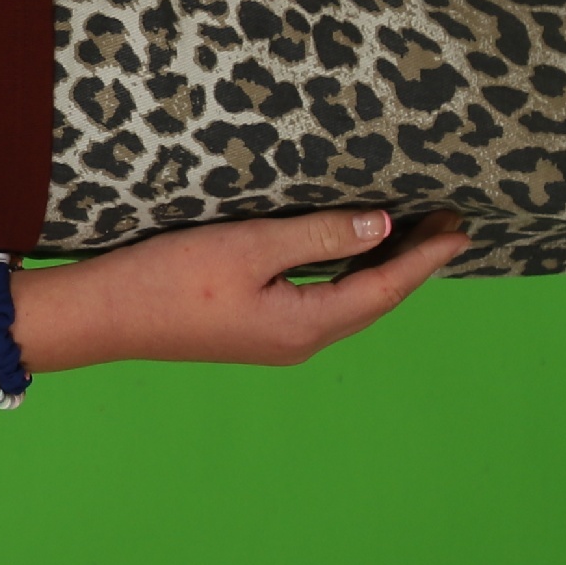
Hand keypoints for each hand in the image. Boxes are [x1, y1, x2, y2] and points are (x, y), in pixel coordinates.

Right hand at [62, 207, 467, 366]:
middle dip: (413, 263)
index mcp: (306, 325)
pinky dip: (349, 274)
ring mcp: (277, 340)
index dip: (426, 258)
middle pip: (374, 300)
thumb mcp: (250, 247)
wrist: (104, 317)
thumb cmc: (170, 279)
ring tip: (412, 235)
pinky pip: (323, 301)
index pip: (385, 288)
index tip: (462, 229)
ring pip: (349, 302)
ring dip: (383, 269)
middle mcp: (300, 341)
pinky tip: (350, 253)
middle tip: (448, 223)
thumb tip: (384, 228)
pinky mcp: (255, 330)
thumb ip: (320, 236)